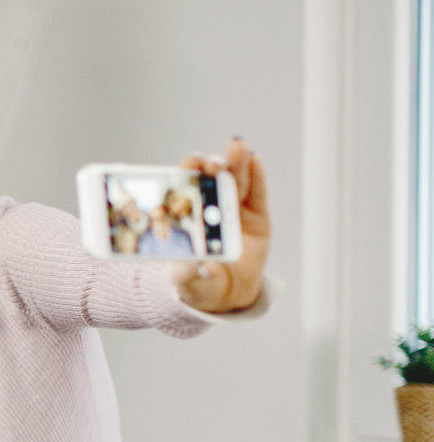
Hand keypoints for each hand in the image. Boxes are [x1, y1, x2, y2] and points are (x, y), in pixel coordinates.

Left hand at [173, 138, 270, 312]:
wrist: (229, 294)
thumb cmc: (200, 283)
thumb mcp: (190, 282)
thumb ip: (190, 275)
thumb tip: (198, 268)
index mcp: (187, 221)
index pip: (185, 192)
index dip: (186, 176)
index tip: (188, 165)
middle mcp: (209, 210)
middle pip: (210, 182)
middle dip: (211, 167)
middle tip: (211, 160)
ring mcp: (233, 211)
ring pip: (234, 182)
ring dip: (235, 164)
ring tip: (236, 147)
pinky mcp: (256, 216)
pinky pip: (257, 194)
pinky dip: (257, 176)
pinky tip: (254, 160)